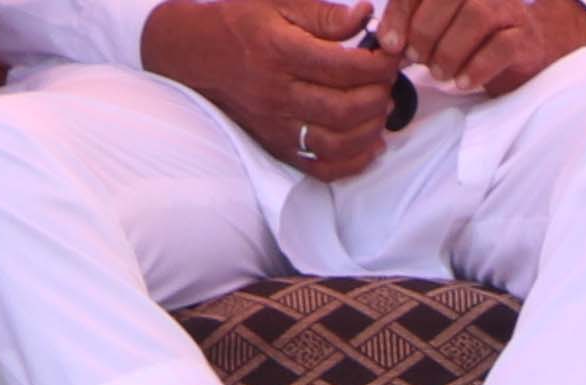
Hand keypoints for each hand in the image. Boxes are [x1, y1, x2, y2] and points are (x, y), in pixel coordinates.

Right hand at [147, 0, 402, 173]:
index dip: (377, 64)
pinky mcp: (275, 146)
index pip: (342, 66)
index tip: (391, 56)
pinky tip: (371, 145)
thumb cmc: (240, 23)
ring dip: (370, 129)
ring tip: (382, 109)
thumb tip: (365, 18)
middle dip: (378, 96)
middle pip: (344, 108)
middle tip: (388, 82)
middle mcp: (277, 93)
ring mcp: (276, 125)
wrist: (194, 55)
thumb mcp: (277, 2)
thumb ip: (324, 14)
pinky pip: (320, 167)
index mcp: (280, 51)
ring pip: (336, 142)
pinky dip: (353, 162)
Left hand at [381, 0, 585, 94]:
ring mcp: (509, 10)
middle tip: (416, 59)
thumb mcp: (438, 29)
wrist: (523, 52)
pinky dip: (477, 67)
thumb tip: (388, 42)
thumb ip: (412, 27)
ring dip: (450, 50)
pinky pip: (502, 47)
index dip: (401, 13)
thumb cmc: (472, 42)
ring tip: (439, 74)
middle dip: (425, 31)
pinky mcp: (525, 38)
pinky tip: (462, 83)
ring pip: (477, 17)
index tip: (389, 44)